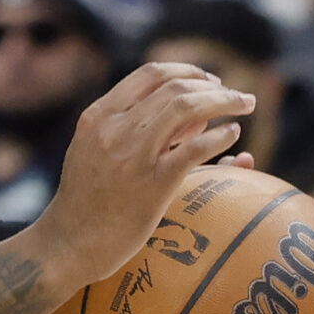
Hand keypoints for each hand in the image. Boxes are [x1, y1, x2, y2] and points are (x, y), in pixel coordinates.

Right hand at [35, 63, 253, 285]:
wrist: (69, 242)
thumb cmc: (86, 200)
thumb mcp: (93, 150)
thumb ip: (130, 128)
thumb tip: (195, 117)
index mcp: (98, 116)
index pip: (150, 74)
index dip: (188, 72)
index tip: (208, 81)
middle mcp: (114, 129)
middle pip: (175, 87)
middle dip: (214, 86)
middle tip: (237, 96)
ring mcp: (133, 155)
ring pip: (187, 108)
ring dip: (225, 101)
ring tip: (244, 106)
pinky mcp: (153, 185)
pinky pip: (196, 149)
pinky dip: (221, 136)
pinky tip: (232, 136)